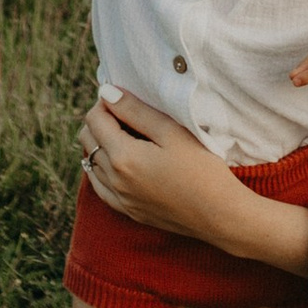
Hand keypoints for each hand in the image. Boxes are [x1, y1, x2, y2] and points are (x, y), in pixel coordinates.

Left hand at [80, 91, 307, 277]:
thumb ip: (136, 111)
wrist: (220, 215)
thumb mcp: (172, 131)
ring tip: (124, 134)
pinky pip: (100, 188)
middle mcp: (114, 180)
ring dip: (100, 145)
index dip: (105, 102)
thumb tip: (107, 92)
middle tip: (124, 112)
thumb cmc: (202, 168)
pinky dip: (101, 170)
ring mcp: (120, 200)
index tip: (122, 97)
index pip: (95, 120)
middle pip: (88, 141)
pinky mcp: (129, 212)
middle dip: (99, 121)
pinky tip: (117, 163)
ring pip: (91, 164)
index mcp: (123, 157)